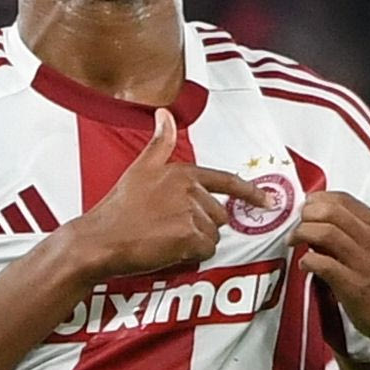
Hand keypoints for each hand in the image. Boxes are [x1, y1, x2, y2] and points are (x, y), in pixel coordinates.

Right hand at [74, 108, 270, 279]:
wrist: (100, 239)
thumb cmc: (118, 209)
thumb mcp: (139, 169)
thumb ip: (160, 143)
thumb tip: (165, 114)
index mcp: (183, 172)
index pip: (226, 181)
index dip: (251, 193)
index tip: (269, 201)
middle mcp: (190, 189)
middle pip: (219, 215)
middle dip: (200, 225)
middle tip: (169, 228)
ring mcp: (190, 212)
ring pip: (212, 235)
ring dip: (194, 242)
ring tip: (165, 239)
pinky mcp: (189, 236)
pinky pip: (206, 250)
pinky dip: (191, 255)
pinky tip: (169, 250)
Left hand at [291, 191, 369, 348]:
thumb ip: (355, 231)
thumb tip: (319, 220)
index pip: (343, 199)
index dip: (317, 200)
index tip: (305, 208)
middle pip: (331, 211)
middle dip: (306, 214)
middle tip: (297, 225)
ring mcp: (365, 263)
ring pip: (326, 233)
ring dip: (302, 234)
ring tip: (294, 242)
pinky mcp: (355, 286)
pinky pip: (324, 264)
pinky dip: (308, 261)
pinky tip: (305, 265)